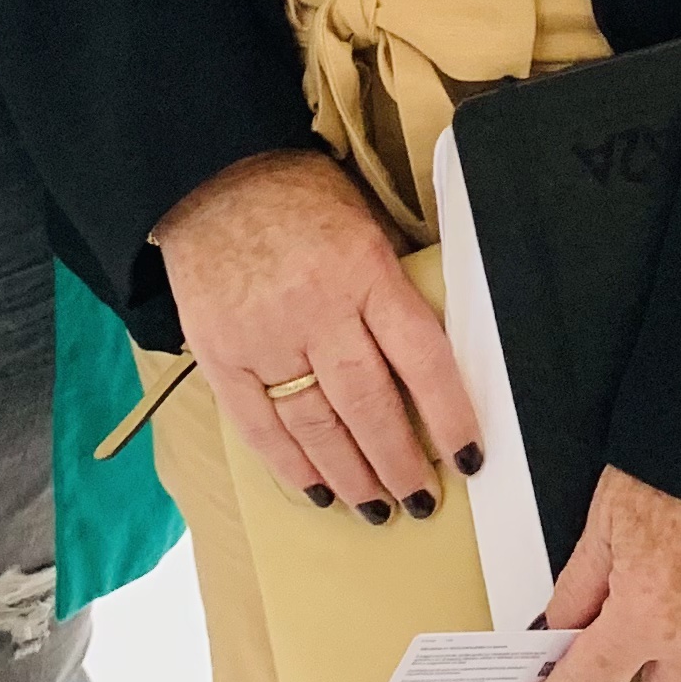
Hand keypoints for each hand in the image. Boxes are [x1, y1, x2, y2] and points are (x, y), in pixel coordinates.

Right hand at [152, 149, 476, 521]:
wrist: (212, 173)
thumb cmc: (302, 196)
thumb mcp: (366, 224)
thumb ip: (391, 288)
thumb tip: (429, 360)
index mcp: (363, 269)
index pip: (420, 354)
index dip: (448, 413)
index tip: (468, 456)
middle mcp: (315, 309)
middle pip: (367, 403)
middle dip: (398, 461)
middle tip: (419, 499)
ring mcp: (263, 337)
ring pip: (314, 425)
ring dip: (350, 475)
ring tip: (377, 508)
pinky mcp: (219, 354)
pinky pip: (258, 425)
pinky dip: (290, 465)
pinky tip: (317, 489)